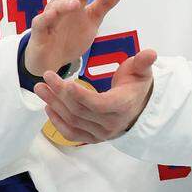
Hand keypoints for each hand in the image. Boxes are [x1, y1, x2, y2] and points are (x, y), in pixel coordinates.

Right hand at [23, 0, 125, 75]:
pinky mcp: (39, 32)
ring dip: (64, 4)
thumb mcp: (93, 20)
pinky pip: (41, 22)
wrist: (52, 60)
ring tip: (77, 3)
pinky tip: (53, 14)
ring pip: (55, 6)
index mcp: (76, 1)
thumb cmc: (70, 36)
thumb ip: (105, 2)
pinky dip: (47, 17)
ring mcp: (49, 17)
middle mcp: (61, 5)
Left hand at [34, 48, 156, 142]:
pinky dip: (57, 122)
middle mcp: (111, 124)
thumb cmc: (136, 86)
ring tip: (40, 87)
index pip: (98, 104)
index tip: (67, 82)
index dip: (81, 95)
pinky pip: (71, 134)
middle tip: (46, 76)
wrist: (139, 109)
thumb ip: (143, 62)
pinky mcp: (92, 138)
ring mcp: (101, 133)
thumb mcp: (141, 71)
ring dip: (54, 104)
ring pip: (72, 121)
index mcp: (122, 106)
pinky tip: (47, 107)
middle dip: (60, 93)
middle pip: (80, 110)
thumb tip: (151, 53)